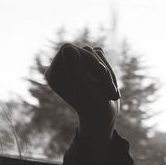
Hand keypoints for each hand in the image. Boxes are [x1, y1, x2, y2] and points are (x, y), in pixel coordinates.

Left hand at [45, 44, 120, 158]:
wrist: (103, 116)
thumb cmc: (93, 106)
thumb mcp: (84, 88)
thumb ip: (75, 68)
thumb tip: (66, 48)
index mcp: (53, 74)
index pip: (67, 49)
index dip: (87, 57)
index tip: (102, 71)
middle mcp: (61, 68)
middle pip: (84, 50)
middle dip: (100, 67)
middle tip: (111, 90)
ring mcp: (74, 64)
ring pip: (94, 52)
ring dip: (107, 72)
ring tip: (110, 92)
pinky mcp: (86, 63)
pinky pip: (100, 54)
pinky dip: (109, 69)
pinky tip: (107, 86)